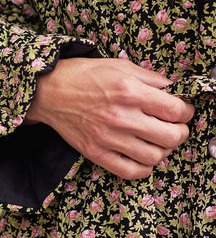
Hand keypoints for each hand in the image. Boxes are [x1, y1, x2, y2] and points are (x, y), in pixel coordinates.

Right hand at [26, 58, 194, 179]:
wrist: (50, 91)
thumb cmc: (83, 75)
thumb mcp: (120, 66)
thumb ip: (150, 78)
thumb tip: (172, 89)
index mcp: (130, 92)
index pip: (176, 110)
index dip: (186, 112)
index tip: (183, 111)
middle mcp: (122, 117)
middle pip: (171, 136)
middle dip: (180, 131)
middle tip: (175, 126)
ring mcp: (108, 138)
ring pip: (154, 156)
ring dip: (163, 149)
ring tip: (157, 140)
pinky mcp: (96, 153)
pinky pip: (130, 171)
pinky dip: (144, 168)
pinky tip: (142, 156)